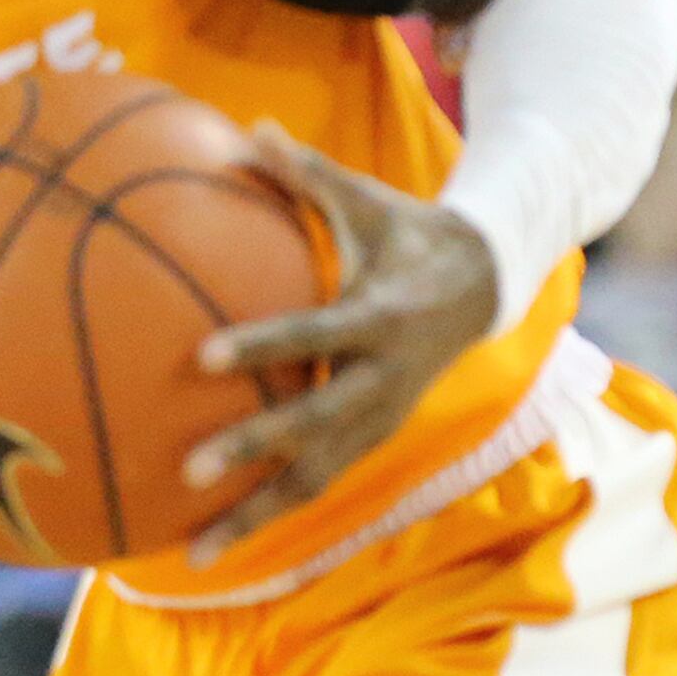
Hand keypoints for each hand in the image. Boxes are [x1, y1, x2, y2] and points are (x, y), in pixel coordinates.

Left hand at [185, 124, 498, 561]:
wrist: (488, 284)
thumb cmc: (407, 232)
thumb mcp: (366, 200)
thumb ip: (306, 171)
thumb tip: (248, 126)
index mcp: (380, 317)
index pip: (315, 335)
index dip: (263, 346)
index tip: (203, 357)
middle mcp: (384, 380)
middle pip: (316, 428)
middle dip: (255, 451)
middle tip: (188, 470)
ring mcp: (382, 419)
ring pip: (318, 480)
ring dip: (257, 515)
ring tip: (191, 550)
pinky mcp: (374, 442)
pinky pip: (319, 486)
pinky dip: (271, 516)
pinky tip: (212, 542)